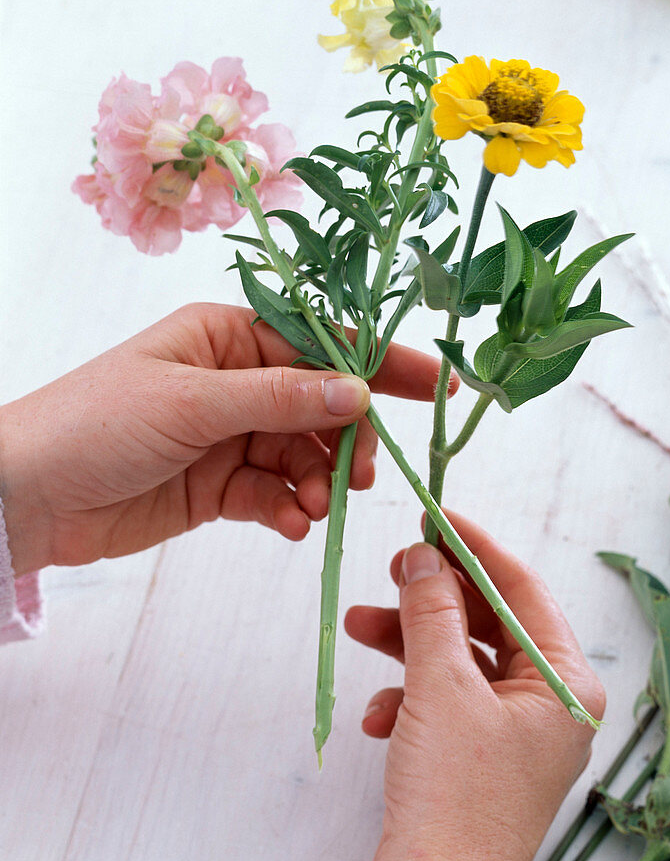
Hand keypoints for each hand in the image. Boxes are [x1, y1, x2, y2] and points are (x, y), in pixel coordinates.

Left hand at [0, 303, 448, 575]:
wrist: (25, 497)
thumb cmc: (96, 424)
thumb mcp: (192, 404)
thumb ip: (281, 399)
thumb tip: (359, 393)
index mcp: (227, 336)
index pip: (322, 343)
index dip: (382, 363)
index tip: (438, 387)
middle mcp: (235, 380)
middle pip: (321, 405)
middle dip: (346, 440)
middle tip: (357, 476)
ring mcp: (229, 434)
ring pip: (303, 454)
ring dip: (318, 482)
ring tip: (312, 506)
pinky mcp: (219, 485)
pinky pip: (275, 492)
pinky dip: (288, 509)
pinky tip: (287, 524)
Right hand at [345, 511, 604, 860]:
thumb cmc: (455, 793)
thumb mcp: (440, 686)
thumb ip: (432, 611)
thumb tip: (423, 556)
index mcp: (566, 683)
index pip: (522, 590)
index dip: (475, 548)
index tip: (435, 516)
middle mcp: (553, 704)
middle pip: (489, 623)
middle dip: (432, 599)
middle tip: (393, 569)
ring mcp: (521, 733)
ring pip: (462, 661)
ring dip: (410, 644)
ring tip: (359, 625)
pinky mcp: (486, 757)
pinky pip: (450, 703)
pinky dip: (412, 698)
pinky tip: (378, 717)